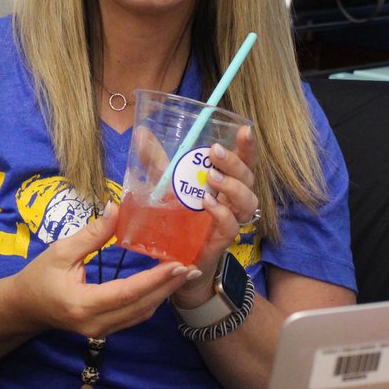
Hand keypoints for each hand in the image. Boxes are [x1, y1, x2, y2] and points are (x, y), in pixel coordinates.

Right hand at [14, 202, 199, 338]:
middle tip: (193, 266)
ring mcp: (100, 331)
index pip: (128, 292)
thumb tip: (116, 209)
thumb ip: (91, 234)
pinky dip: (151, 300)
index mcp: (82, 303)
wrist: (23, 307)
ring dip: (164, 294)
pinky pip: (134, 316)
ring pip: (141, 314)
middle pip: (141, 306)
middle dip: (168, 286)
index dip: (156, 279)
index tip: (179, 264)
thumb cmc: (39, 276)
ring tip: (185, 274)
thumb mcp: (60, 251)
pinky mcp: (104, 330)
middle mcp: (95, 324)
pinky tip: (164, 285)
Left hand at [170, 124, 258, 308]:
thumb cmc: (178, 216)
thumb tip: (140, 133)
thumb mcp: (166, 183)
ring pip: (247, 202)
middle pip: (248, 178)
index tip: (244, 130)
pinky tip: (207, 204)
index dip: (247, 146)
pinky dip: (222, 214)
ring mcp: (230, 220)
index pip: (244, 160)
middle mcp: (233, 199)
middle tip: (215, 152)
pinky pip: (231, 227)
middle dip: (235, 163)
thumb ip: (156, 160)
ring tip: (211, 178)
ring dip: (232, 187)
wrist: (176, 259)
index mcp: (224, 180)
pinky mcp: (221, 240)